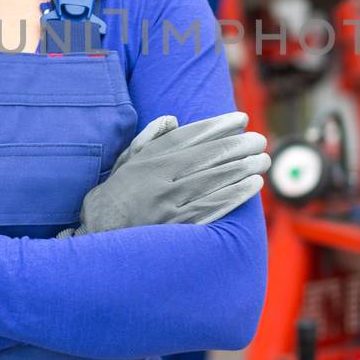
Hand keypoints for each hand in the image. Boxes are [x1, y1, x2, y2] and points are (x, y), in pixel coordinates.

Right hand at [62, 111, 269, 236]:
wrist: (97, 240)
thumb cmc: (112, 200)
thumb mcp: (123, 165)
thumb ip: (147, 141)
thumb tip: (172, 120)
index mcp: (148, 162)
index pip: (189, 138)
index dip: (217, 126)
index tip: (240, 119)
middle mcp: (159, 180)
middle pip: (206, 157)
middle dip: (237, 146)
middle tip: (259, 139)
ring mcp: (169, 205)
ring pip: (212, 181)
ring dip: (242, 168)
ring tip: (263, 160)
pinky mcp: (177, 228)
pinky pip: (211, 209)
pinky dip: (234, 196)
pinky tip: (252, 186)